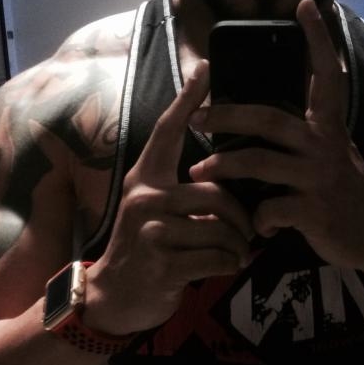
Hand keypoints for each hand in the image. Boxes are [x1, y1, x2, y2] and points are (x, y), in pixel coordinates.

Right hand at [83, 59, 255, 335]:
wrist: (114, 297)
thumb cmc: (146, 250)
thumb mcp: (153, 210)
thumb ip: (181, 189)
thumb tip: (225, 175)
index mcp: (145, 178)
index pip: (168, 130)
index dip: (188, 99)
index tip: (206, 67)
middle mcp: (145, 198)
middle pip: (216, 193)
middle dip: (241, 216)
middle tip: (248, 231)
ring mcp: (152, 232)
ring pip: (221, 228)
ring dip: (239, 245)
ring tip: (238, 252)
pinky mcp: (164, 264)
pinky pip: (217, 257)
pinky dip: (231, 263)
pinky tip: (227, 266)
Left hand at [188, 0, 363, 270]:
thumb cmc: (348, 196)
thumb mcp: (336, 156)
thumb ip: (310, 136)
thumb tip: (274, 119)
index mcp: (330, 129)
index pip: (326, 75)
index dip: (318, 39)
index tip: (305, 5)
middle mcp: (325, 147)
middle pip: (267, 119)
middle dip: (225, 115)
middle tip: (195, 117)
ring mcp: (319, 178)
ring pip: (257, 163)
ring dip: (222, 167)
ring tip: (198, 172)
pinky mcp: (313, 211)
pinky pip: (268, 209)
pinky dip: (256, 219)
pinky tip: (258, 227)